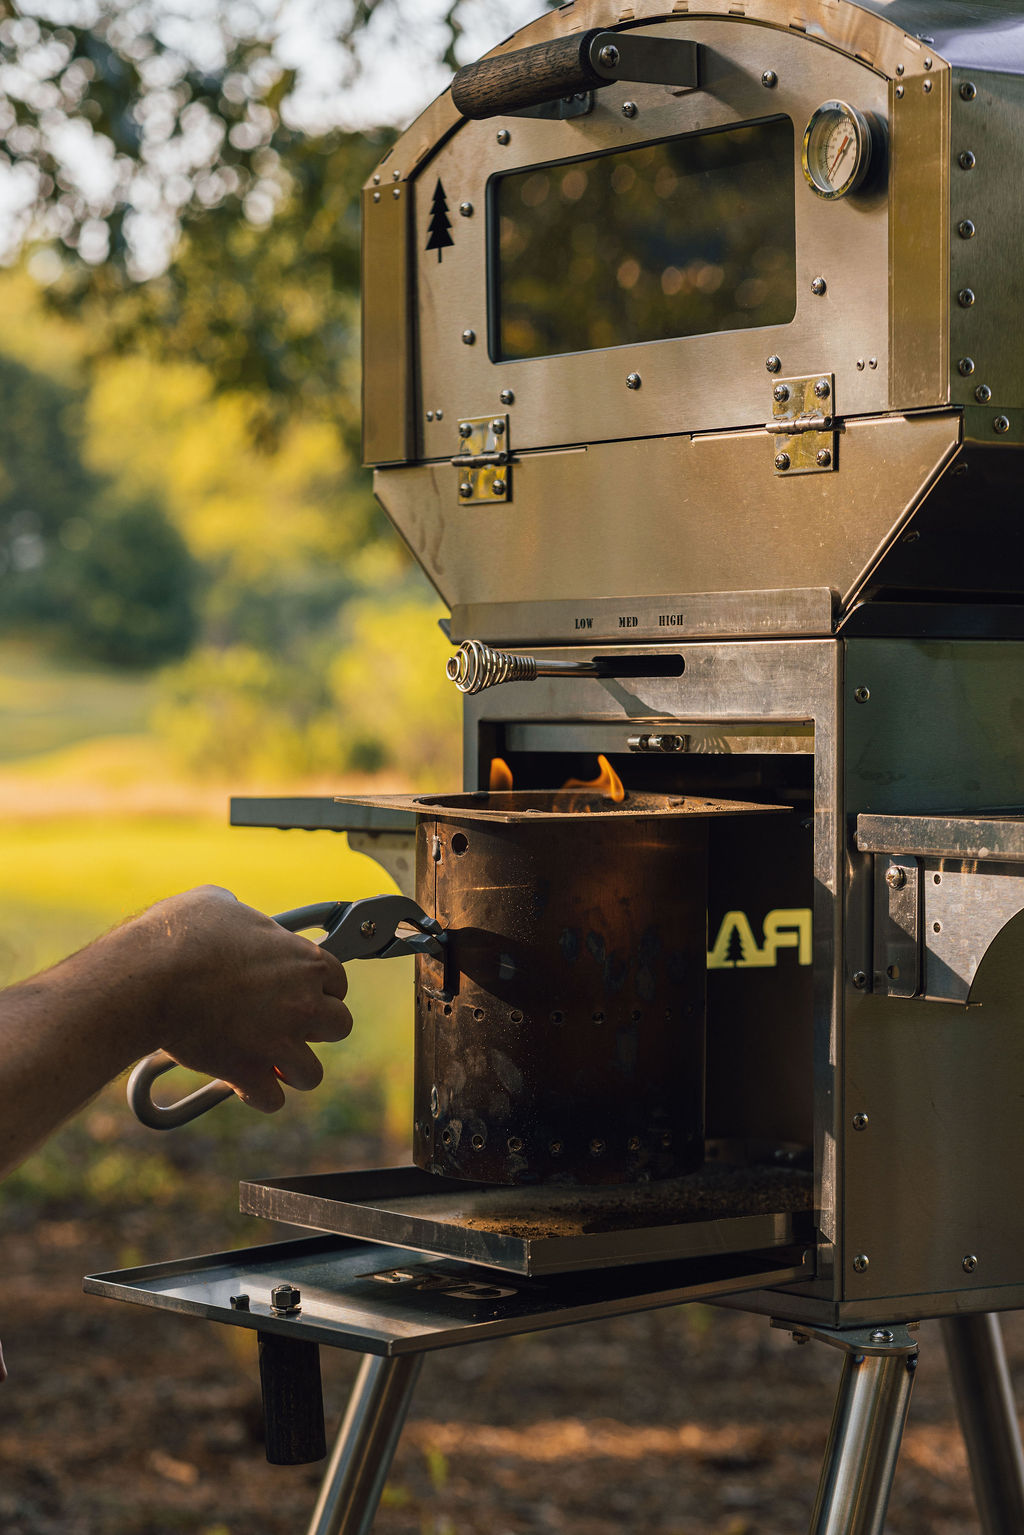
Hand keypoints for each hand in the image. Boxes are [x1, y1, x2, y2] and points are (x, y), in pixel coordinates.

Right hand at [140, 887, 352, 1112]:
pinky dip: (257, 1095)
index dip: (320, 989)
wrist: (148, 978)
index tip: (302, 993)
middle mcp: (303, 1004)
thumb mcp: (216, 903)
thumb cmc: (178, 934)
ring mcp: (279, 1042)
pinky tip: (241, 1083)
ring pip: (311, 1074)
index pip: (338, 981)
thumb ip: (240, 915)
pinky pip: (271, 1100)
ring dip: (291, 1070)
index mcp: (304, 961)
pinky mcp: (249, 1073)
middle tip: (286, 1025)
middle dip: (315, 1029)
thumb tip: (233, 917)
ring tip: (268, 1062)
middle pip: (339, 1027)